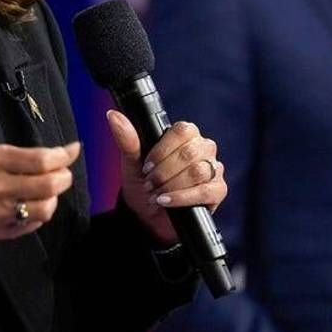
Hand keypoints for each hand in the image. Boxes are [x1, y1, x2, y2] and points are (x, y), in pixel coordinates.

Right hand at [0, 142, 80, 240]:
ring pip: (45, 208)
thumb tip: (51, 154)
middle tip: (63, 173)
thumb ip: (14, 154)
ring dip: (54, 198)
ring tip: (48, 191)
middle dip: (64, 177)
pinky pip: (32, 224)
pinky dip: (39, 213)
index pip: (40, 160)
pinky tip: (33, 204)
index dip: (64, 155)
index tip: (72, 150)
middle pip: (49, 184)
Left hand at [105, 110, 227, 244]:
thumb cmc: (144, 184)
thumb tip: (113, 115)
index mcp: (185, 135)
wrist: (148, 216)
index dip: (163, 150)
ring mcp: (213, 169)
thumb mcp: (132, 163)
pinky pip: (206, 191)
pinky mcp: (218, 190)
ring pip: (198, 171)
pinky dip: (183, 197)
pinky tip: (167, 202)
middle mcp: (203, 148)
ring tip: (156, 194)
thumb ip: (127, 140)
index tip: (146, 166)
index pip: (182, 130)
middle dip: (164, 172)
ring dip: (172, 185)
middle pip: (190, 152)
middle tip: (149, 184)